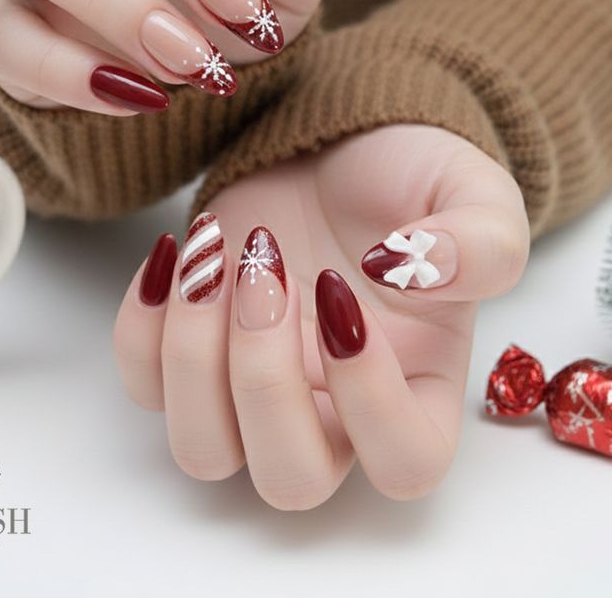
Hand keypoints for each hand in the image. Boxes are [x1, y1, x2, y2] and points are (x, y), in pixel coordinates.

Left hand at [114, 124, 529, 508]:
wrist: (334, 143)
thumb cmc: (408, 178)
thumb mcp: (474, 193)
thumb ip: (481, 242)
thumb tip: (410, 272)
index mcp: (420, 387)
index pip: (404, 462)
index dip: (369, 397)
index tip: (341, 289)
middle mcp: (334, 409)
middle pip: (289, 478)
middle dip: (264, 378)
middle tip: (266, 271)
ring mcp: (255, 389)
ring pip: (203, 449)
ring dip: (193, 355)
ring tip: (211, 256)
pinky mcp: (195, 352)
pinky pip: (144, 384)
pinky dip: (140, 325)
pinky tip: (176, 250)